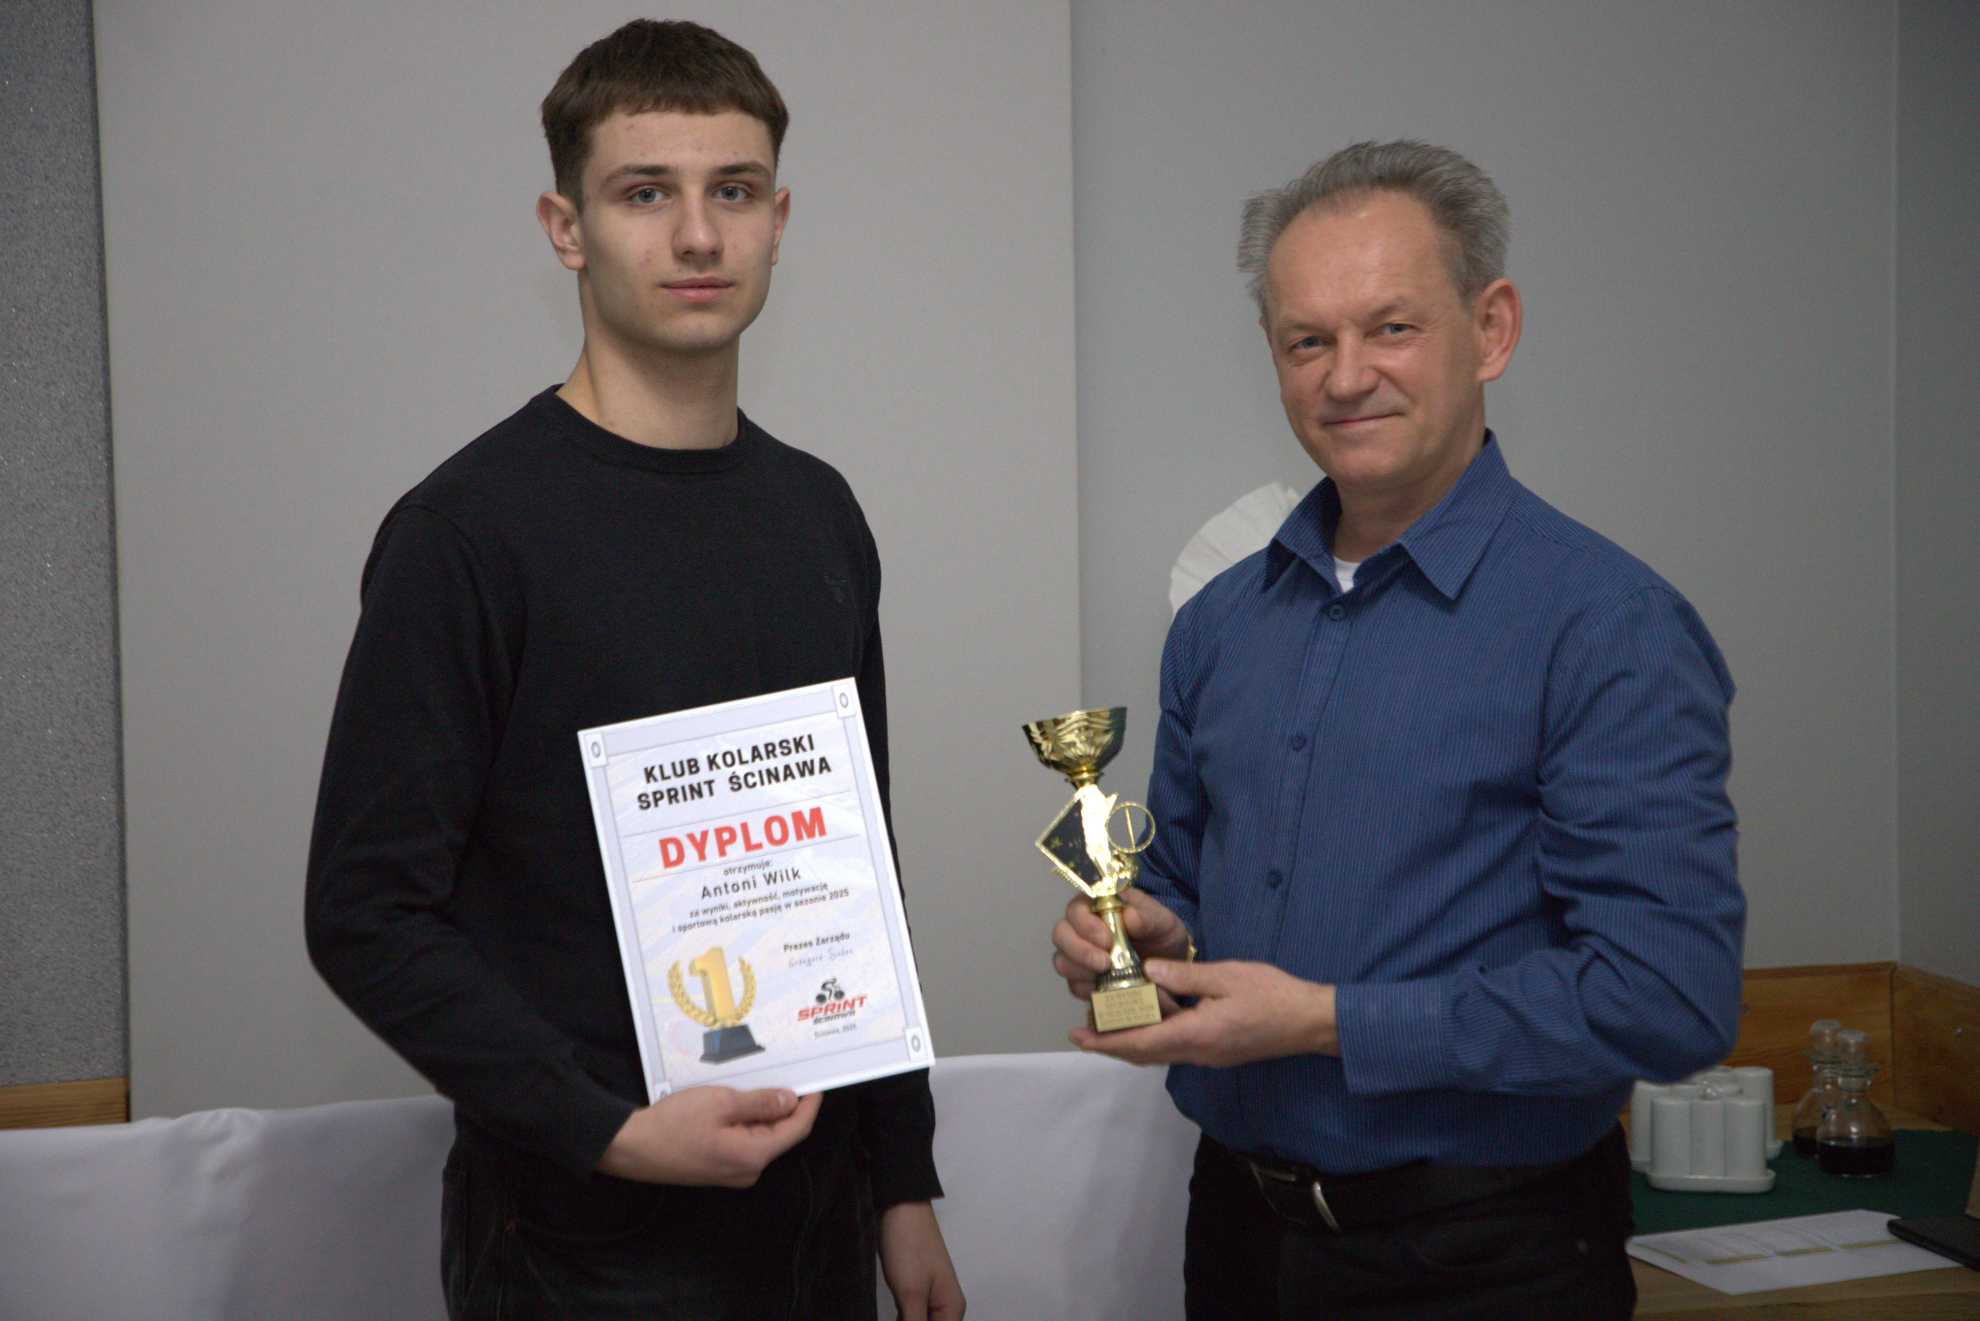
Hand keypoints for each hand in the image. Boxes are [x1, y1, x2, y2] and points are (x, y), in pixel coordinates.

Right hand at [595, 1086, 820, 1186]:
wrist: (632, 1148)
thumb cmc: (675, 1124)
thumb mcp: (721, 1103)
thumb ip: (760, 1103)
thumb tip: (790, 1099)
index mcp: (754, 1155)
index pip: (797, 1129)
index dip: (810, 1105)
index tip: (818, 1082)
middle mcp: (749, 1170)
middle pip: (781, 1134)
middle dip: (787, 1105)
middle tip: (789, 1072)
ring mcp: (733, 1171)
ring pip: (762, 1136)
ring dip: (765, 1111)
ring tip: (762, 1081)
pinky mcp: (719, 1166)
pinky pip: (744, 1140)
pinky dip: (747, 1120)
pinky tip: (740, 1100)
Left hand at [878, 1201, 964, 1320]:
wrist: (901, 1208)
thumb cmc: (910, 1246)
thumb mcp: (911, 1293)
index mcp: (952, 1309)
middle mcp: (945, 1307)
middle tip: (897, 1316)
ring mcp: (930, 1299)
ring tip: (894, 1313)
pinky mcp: (915, 1292)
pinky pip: (912, 1318)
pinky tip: (894, 1316)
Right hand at [1050, 888, 1190, 1002]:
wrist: (1167, 964)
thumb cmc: (1160, 933)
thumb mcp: (1162, 921)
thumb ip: (1147, 917)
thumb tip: (1128, 916)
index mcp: (1095, 906)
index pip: (1075, 910)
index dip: (1085, 925)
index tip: (1108, 941)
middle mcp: (1080, 929)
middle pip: (1060, 936)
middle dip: (1080, 951)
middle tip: (1106, 963)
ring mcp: (1077, 955)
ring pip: (1062, 962)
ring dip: (1083, 971)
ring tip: (1108, 976)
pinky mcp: (1081, 980)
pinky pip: (1074, 986)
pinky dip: (1089, 989)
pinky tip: (1108, 989)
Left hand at [1070, 959, 1338, 1066]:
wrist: (1309, 1022)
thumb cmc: (1272, 995)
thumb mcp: (1226, 976)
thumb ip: (1184, 976)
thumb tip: (1148, 970)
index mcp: (1196, 1034)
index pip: (1140, 1043)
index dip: (1106, 1041)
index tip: (1078, 1037)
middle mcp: (1197, 1052)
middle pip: (1143, 1054)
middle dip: (1110, 1045)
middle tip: (1082, 1033)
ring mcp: (1207, 1055)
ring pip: (1158, 1053)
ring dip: (1130, 1042)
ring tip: (1106, 1024)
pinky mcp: (1215, 1051)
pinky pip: (1173, 1049)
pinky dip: (1152, 1038)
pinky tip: (1147, 1020)